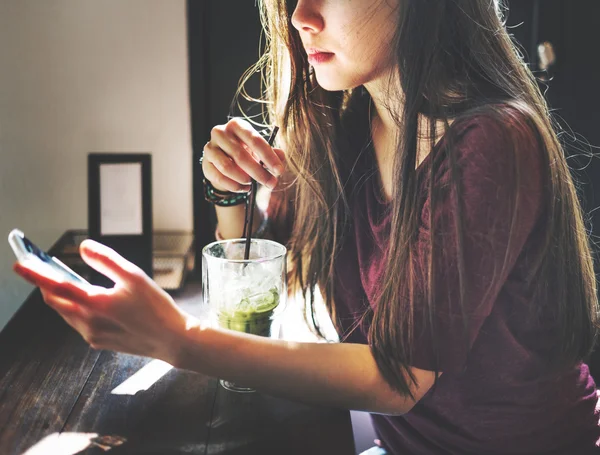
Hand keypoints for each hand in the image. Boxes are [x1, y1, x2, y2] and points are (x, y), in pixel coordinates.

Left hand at [12, 239, 190, 364]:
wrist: (171, 340)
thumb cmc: (157, 309)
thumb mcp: (134, 276)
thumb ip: (106, 260)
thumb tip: (84, 248)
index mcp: (95, 303)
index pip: (55, 286)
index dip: (35, 274)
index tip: (20, 265)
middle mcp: (88, 322)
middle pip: (54, 301)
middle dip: (45, 285)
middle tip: (41, 270)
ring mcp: (91, 335)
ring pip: (65, 313)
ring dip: (61, 298)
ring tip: (64, 282)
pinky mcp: (98, 342)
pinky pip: (78, 323)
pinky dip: (75, 309)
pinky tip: (88, 301)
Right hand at [202, 118, 285, 191]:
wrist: (224, 160)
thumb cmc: (246, 152)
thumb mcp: (260, 150)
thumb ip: (272, 153)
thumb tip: (281, 157)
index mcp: (237, 126)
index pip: (255, 140)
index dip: (269, 157)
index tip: (279, 171)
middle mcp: (220, 133)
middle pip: (241, 155)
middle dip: (259, 172)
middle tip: (271, 183)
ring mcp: (210, 148)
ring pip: (227, 168)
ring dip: (244, 179)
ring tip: (252, 183)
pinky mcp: (205, 164)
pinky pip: (220, 178)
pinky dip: (234, 186)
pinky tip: (243, 188)